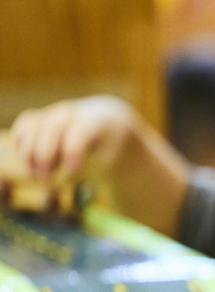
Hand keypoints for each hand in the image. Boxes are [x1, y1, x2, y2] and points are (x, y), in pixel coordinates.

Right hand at [9, 96, 138, 180]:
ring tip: (37, 176)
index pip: (81, 131)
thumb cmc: (111, 141)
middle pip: (52, 128)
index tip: (72, 171)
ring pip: (33, 126)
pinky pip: (25, 125)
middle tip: (46, 178)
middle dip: (45, 154)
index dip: (73, 150)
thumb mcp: (115, 151)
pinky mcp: (41, 117)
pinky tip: (29, 162)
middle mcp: (71, 113)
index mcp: (95, 120)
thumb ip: (104, 161)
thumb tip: (76, 170)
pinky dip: (22, 144)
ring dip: (29, 152)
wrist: (105, 120)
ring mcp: (54, 113)